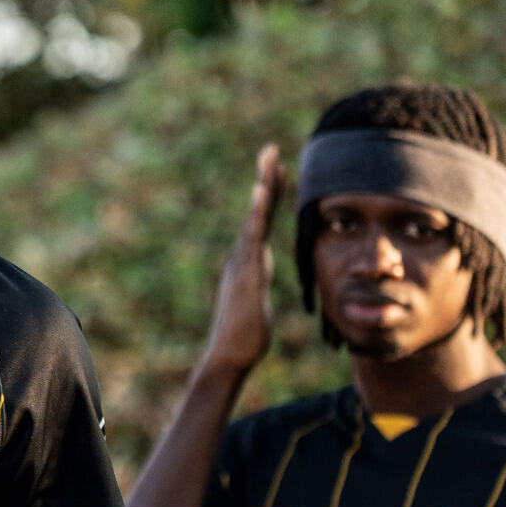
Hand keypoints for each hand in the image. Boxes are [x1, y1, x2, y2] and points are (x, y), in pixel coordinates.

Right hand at [197, 144, 286, 379]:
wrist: (229, 357)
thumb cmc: (244, 338)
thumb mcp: (254, 305)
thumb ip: (255, 288)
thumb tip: (256, 284)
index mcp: (248, 261)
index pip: (262, 221)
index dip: (269, 195)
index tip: (276, 169)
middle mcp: (242, 256)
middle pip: (257, 211)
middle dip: (266, 179)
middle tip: (271, 149)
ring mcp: (242, 262)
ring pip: (255, 217)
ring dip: (263, 187)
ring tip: (270, 159)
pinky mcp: (245, 270)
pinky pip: (254, 235)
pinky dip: (258, 211)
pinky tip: (264, 191)